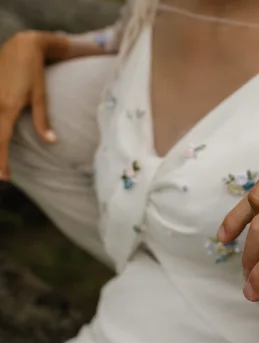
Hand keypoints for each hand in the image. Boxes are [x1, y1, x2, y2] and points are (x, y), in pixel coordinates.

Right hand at [0, 31, 58, 178]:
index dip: (1, 161)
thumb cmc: (34, 72)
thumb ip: (43, 121)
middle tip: (2, 176)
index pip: (1, 141)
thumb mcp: (41, 97)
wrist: (21, 47)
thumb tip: (52, 142)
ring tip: (0, 163)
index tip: (5, 178)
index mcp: (7, 108)